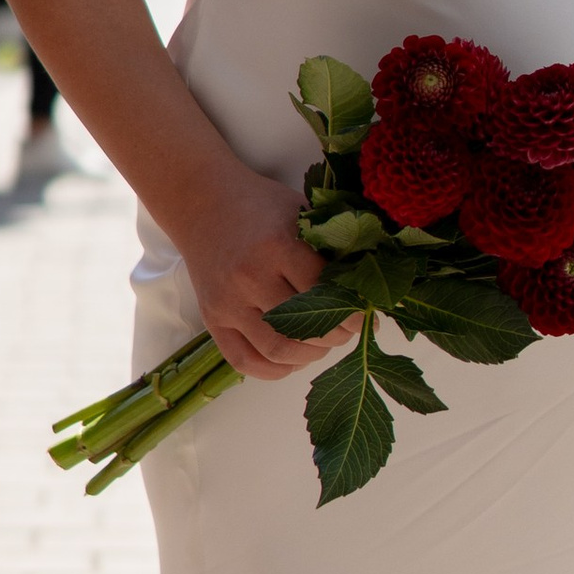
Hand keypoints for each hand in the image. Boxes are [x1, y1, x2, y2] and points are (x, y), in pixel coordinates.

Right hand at [176, 167, 357, 381]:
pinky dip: (275, 370)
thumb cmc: (262, 207)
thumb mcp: (302, 212)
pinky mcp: (212, 320)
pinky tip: (293, 359)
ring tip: (322, 343)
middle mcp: (250, 277)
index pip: (326, 292)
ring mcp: (228, 302)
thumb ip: (333, 246)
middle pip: (305, 327)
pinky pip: (245, 361)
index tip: (366, 315)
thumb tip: (369, 289)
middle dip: (337, 335)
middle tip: (347, 329)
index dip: (353, 311)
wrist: (204, 203)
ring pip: (279, 350)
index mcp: (278, 245)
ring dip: (310, 355)